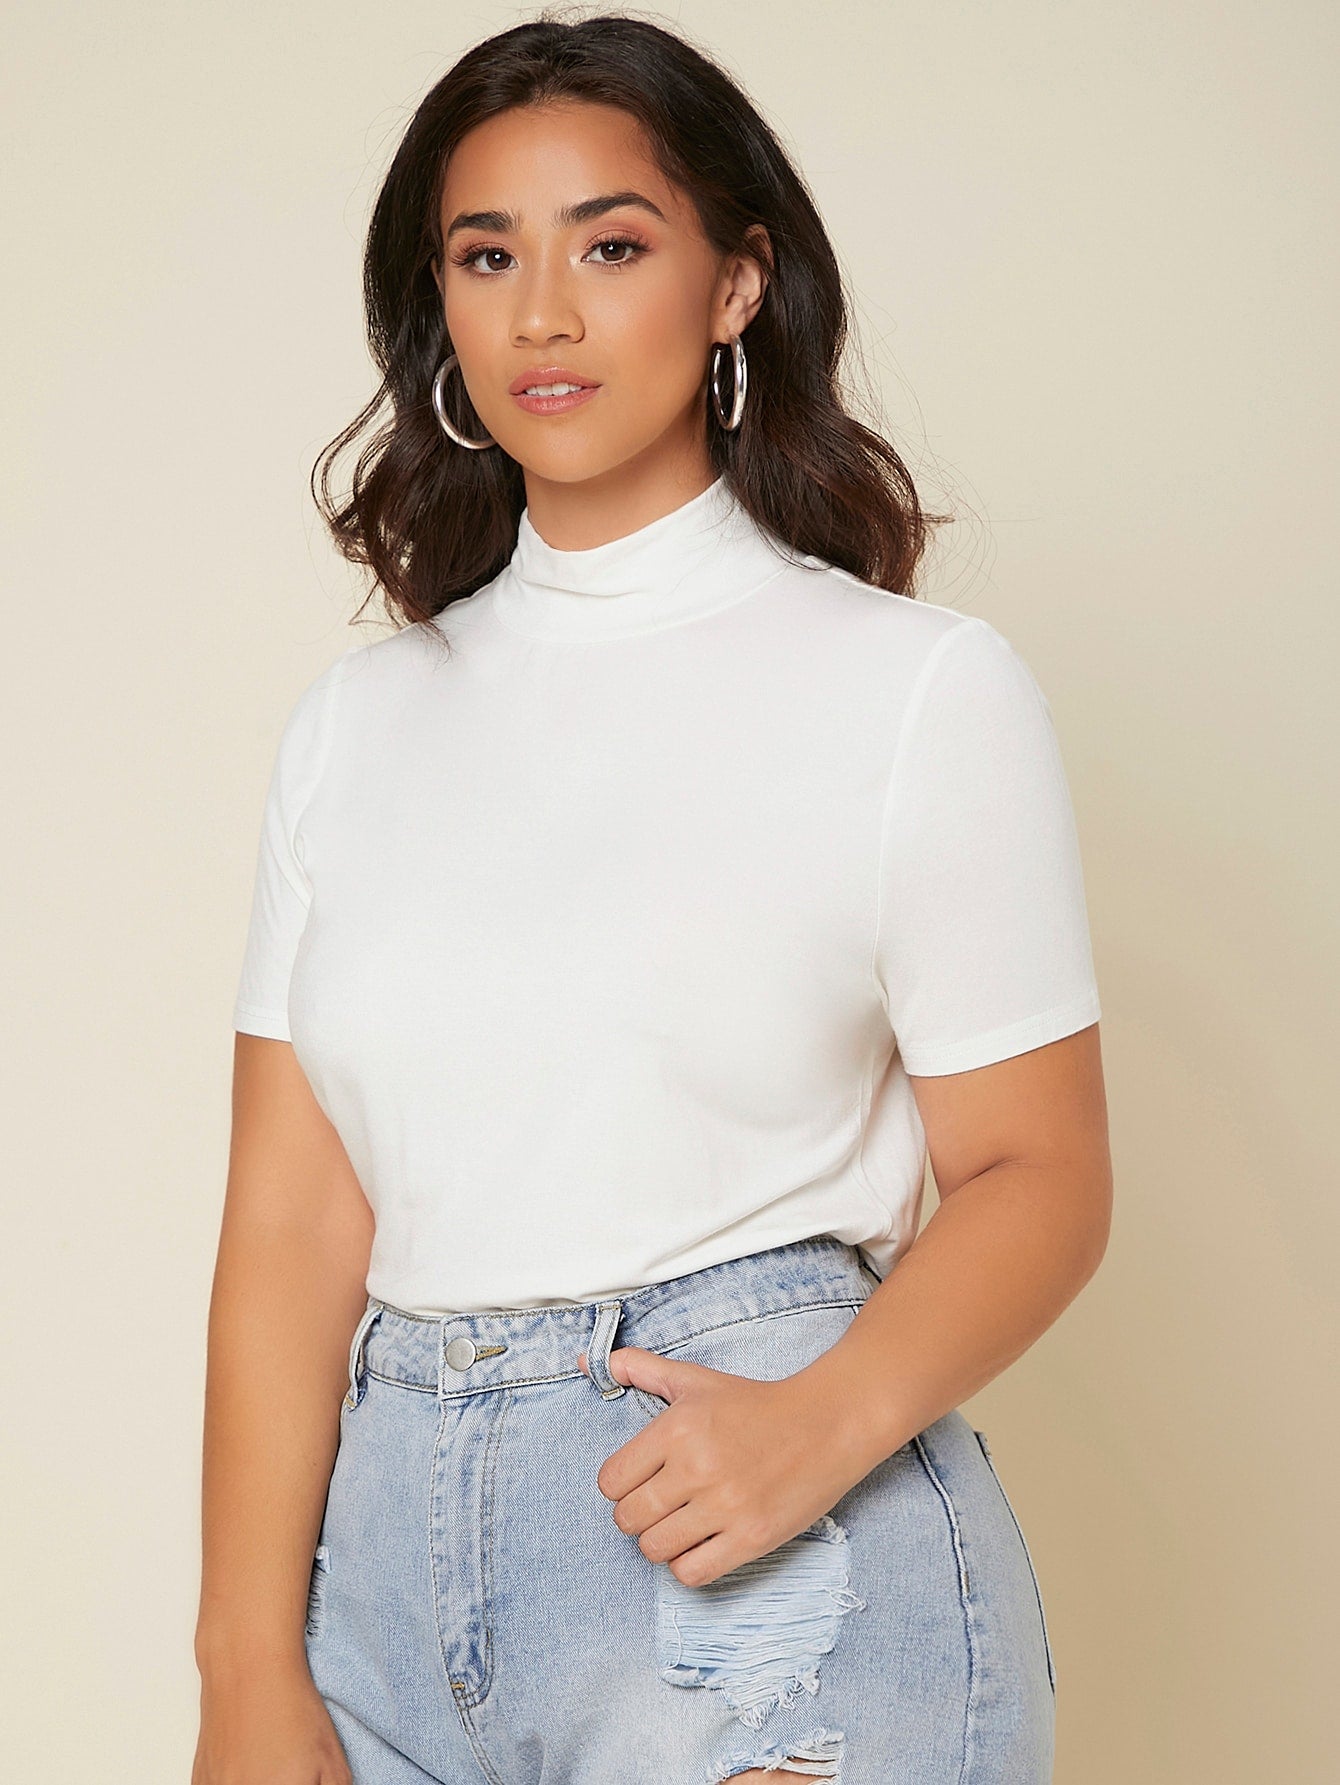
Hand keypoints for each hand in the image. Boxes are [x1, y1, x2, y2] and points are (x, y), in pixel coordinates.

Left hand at [577, 1344, 868, 1587]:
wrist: (826, 1423)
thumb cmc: (755, 1403)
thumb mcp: (695, 1380)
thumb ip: (640, 1369)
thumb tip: (585, 1362)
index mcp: (677, 1427)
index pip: (610, 1481)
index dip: (620, 1485)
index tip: (641, 1480)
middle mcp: (696, 1467)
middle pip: (627, 1519)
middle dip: (637, 1515)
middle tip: (662, 1505)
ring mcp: (725, 1506)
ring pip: (654, 1549)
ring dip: (662, 1542)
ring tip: (682, 1524)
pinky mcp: (751, 1537)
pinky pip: (691, 1573)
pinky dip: (688, 1564)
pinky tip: (702, 1543)